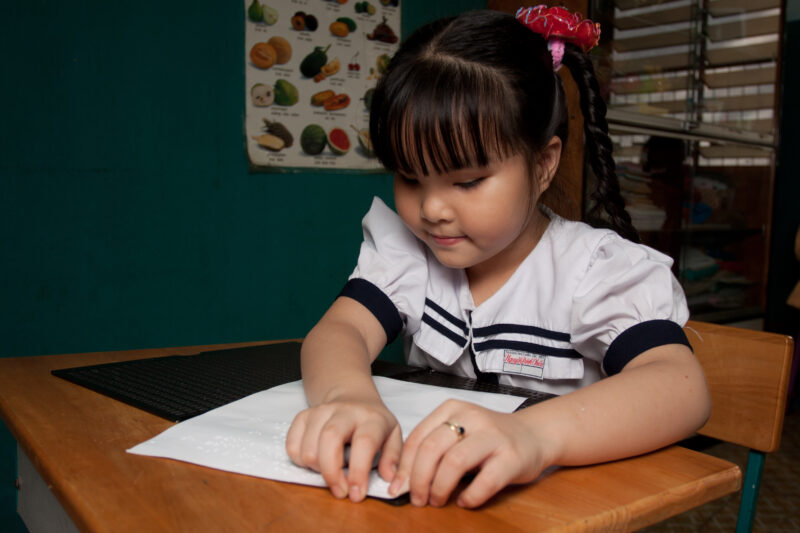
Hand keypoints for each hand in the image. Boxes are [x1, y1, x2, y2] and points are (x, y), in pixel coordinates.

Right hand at [286, 398, 402, 501]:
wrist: (353, 397)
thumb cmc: (374, 424)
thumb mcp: (393, 436)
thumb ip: (394, 459)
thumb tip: (390, 480)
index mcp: (372, 418)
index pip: (364, 443)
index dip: (359, 472)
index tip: (357, 495)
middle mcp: (344, 411)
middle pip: (329, 439)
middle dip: (331, 473)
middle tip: (340, 492)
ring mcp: (321, 411)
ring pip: (308, 447)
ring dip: (317, 470)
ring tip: (332, 472)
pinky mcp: (303, 416)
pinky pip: (291, 446)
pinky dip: (301, 462)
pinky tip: (316, 462)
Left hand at [388, 399, 547, 507]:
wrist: (533, 434)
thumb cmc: (488, 438)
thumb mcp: (457, 432)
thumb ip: (433, 449)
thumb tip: (401, 481)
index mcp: (452, 409)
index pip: (417, 438)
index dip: (404, 467)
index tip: (398, 487)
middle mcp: (471, 417)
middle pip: (431, 449)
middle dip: (418, 479)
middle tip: (417, 499)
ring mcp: (493, 435)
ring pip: (455, 462)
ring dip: (440, 488)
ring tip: (437, 500)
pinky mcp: (512, 456)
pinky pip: (485, 481)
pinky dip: (470, 496)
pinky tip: (465, 501)